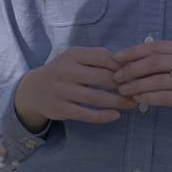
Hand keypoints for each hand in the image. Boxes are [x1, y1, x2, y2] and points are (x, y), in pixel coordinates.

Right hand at [12, 46, 129, 130]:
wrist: (34, 90)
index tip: (135, 73)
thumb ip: (98, 58)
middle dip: (123, 85)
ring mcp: (62, 91)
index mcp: (72, 54)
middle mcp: (65, 71)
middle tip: (138, 90)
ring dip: (118, 102)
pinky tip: (116, 115)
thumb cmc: (63, 71)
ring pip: (96, 98)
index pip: (103, 57)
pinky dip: (104, 116)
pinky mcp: (61, 109)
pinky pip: (87, 114)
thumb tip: (128, 64)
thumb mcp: (75, 58)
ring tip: (132, 104)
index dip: (121, 66)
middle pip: (102, 78)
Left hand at [113, 40, 171, 135]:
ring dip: (136, 85)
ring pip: (157, 80)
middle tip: (116, 76)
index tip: (116, 58)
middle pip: (154, 62)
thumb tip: (136, 58)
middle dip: (131, 69)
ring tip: (123, 89)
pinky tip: (138, 99)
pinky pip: (165, 97)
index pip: (156, 46)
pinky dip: (148, 97)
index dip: (133, 52)